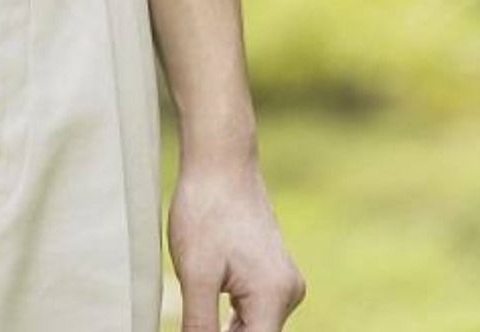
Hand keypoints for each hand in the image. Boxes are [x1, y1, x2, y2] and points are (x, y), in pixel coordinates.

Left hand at [169, 154, 306, 330]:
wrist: (221, 165)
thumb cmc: (206, 212)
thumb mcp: (195, 278)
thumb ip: (199, 328)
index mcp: (274, 296)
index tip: (193, 331)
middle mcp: (288, 293)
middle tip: (191, 323)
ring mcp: (284, 284)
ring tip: (195, 316)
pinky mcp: (272, 277)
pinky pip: (253, 315)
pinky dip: (229, 324)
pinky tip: (203, 316)